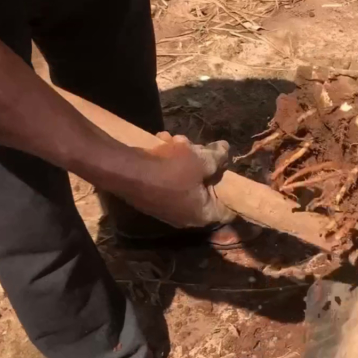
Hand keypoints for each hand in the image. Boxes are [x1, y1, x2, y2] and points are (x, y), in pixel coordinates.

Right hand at [116, 133, 234, 228]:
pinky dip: (169, 161)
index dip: (234, 190)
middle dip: (205, 164)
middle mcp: (186, 216)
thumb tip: (227, 150)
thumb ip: (219, 158)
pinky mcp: (154, 197)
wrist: (123, 170)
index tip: (233, 173)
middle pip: (206, 188)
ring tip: (176, 140)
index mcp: (202, 214)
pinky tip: (162, 142)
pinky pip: (170, 179)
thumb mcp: (201, 160)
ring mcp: (168, 208)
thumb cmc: (169, 169)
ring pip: (187, 180)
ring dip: (185, 157)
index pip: (228, 209)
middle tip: (200, 147)